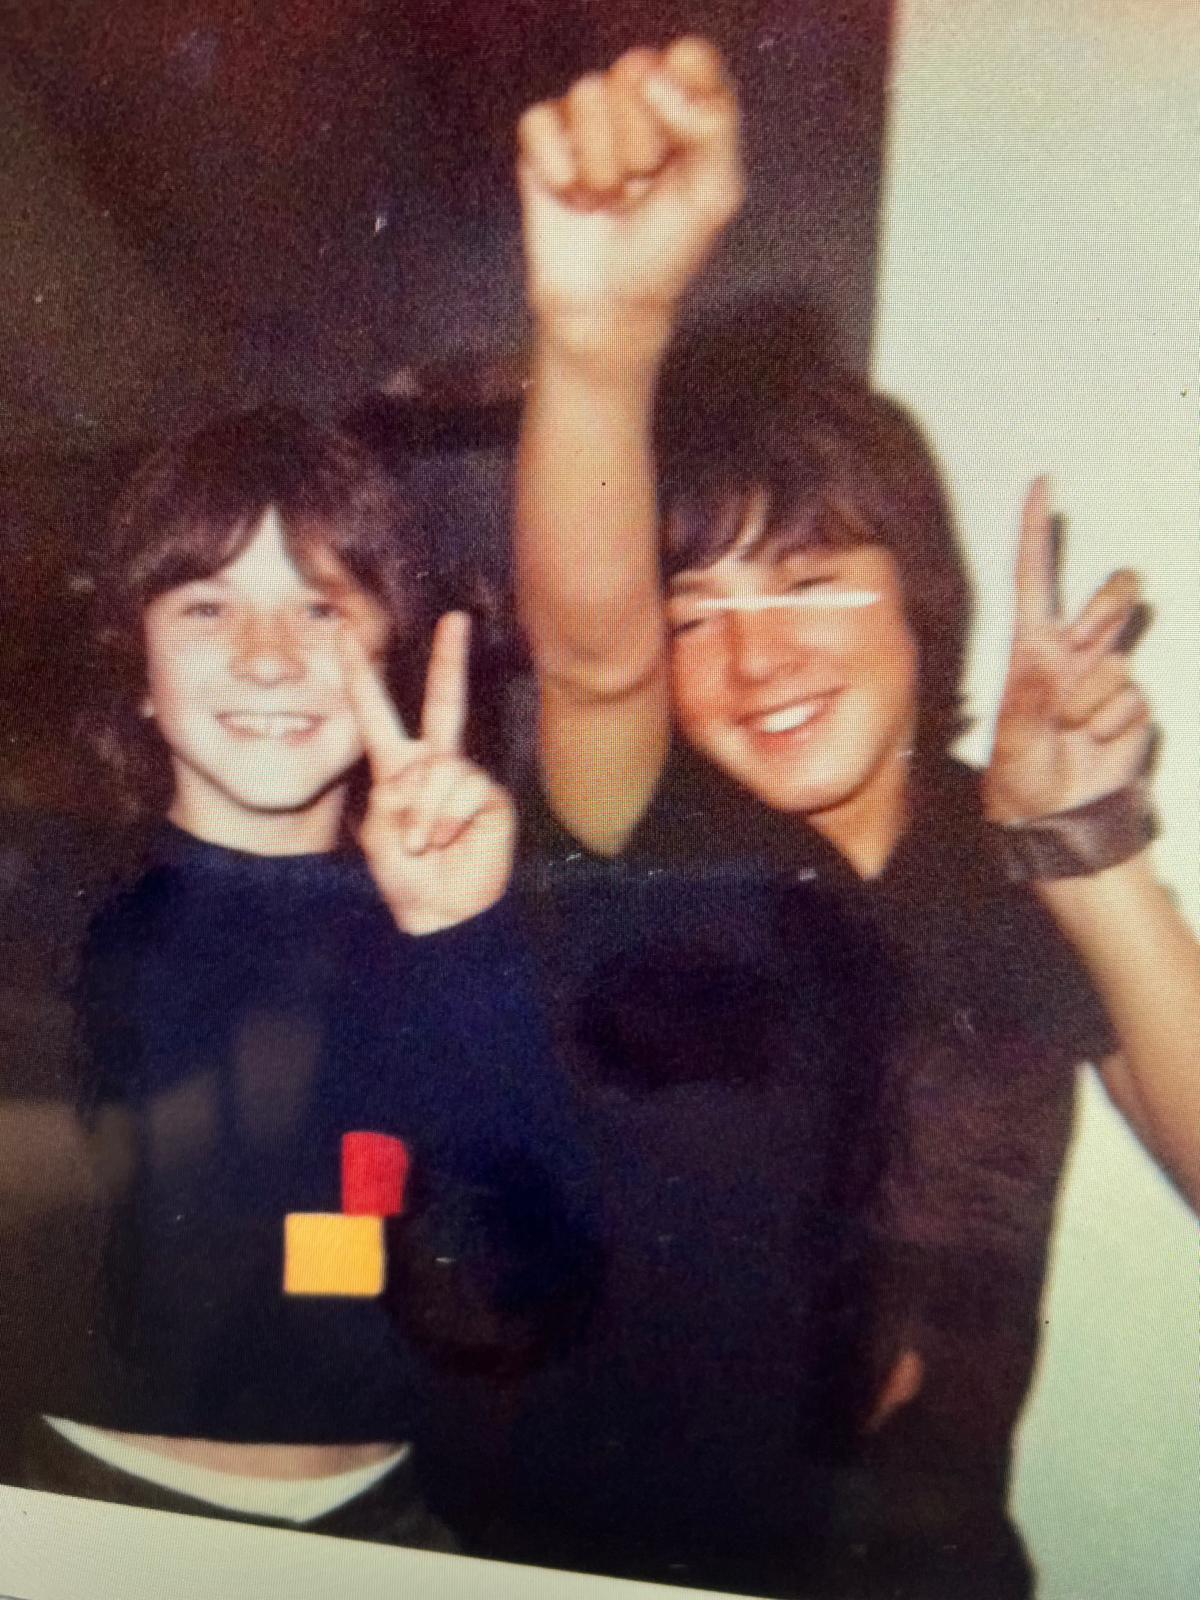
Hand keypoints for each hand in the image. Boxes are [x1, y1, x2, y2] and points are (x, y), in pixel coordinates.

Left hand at [339, 613, 515, 935]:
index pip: (376, 714)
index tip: (347, 634)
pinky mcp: (491, 798)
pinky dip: (444, 819)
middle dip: (451, 660)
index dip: (361, 675)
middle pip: (444, 702)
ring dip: (422, 814)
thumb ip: (393, 793)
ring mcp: (467, 779)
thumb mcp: (377, 830)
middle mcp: (436, 764)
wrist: (441, 914)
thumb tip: (431, 771)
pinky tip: (445, 842)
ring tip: (421, 845)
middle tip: (456, 618)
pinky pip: (462, 789)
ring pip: (441, 768)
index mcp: (398, 768)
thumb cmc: (406, 876)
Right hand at [517, 37, 742, 343]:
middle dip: (642, 143)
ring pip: (587, 93)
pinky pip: (540, 121)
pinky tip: (572, 199)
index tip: (682, 154)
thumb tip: (653, 75)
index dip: (684, 100)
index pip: (689, 57)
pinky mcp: (542, 139)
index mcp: (686, 104)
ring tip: (608, 200)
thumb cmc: (667, 251)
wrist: (610, 305)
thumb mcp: (713, 194)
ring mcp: (586, 116)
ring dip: (601, 165)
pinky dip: (559, 170)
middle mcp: (636, 99)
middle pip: (636, 69)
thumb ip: (711, 125)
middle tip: (642, 187)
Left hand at [983, 479, 1153, 824]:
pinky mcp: (1129, 703)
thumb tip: (1046, 663)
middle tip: (1088, 639)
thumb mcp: (1014, 740)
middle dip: (1111, 603)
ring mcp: (1103, 678)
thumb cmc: (1021, 776)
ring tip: (1071, 729)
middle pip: (1109, 598)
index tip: (1042, 484)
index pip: (1035, 580)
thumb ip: (1029, 701)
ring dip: (1094, 700)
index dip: (1037, 533)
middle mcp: (1070, 656)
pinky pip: (1134, 699)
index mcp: (1031, 651)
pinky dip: (1114, 724)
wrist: (1058, 815)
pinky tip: (1094, 742)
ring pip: (1120, 656)